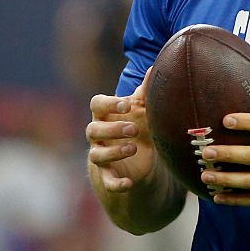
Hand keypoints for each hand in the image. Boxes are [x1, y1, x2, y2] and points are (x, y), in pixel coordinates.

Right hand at [86, 70, 155, 192]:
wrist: (137, 160)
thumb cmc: (137, 127)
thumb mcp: (143, 110)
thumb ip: (146, 92)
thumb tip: (157, 66)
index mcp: (107, 115)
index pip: (96, 104)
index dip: (108, 103)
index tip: (126, 104)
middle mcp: (99, 136)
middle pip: (92, 129)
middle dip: (112, 129)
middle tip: (134, 129)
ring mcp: (101, 156)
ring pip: (96, 154)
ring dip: (114, 151)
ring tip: (133, 148)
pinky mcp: (108, 175)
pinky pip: (106, 181)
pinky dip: (116, 183)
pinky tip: (128, 183)